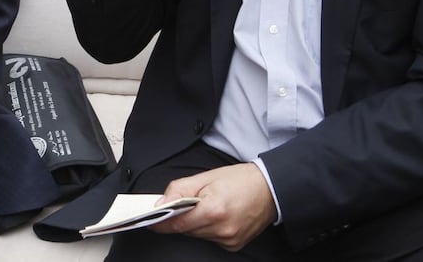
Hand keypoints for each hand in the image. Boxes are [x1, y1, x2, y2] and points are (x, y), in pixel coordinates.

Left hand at [148, 163, 277, 251]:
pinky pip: (211, 239)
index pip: (177, 224)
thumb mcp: (206, 177)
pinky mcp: (234, 245)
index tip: (150, 221)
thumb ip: (179, 190)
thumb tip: (160, 203)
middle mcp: (222, 229)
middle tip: (188, 203)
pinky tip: (219, 215)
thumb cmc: (241, 180)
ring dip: (196, 223)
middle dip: (182, 218)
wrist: (271, 188)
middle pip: (186, 230)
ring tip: (209, 206)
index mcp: (213, 210)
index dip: (161, 223)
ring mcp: (229, 239)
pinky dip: (209, 228)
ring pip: (198, 235)